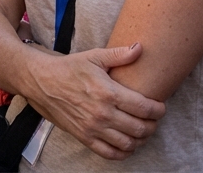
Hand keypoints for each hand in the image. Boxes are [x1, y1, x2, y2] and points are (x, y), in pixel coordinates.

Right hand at [25, 43, 164, 160]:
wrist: (42, 82)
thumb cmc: (69, 68)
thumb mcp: (94, 57)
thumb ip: (119, 55)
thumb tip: (140, 48)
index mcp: (107, 92)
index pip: (143, 107)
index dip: (158, 110)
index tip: (161, 107)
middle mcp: (102, 113)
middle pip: (139, 128)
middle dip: (152, 125)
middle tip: (154, 119)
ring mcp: (93, 128)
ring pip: (128, 144)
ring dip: (140, 140)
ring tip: (142, 131)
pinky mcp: (85, 137)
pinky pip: (110, 153)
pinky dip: (124, 152)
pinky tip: (127, 144)